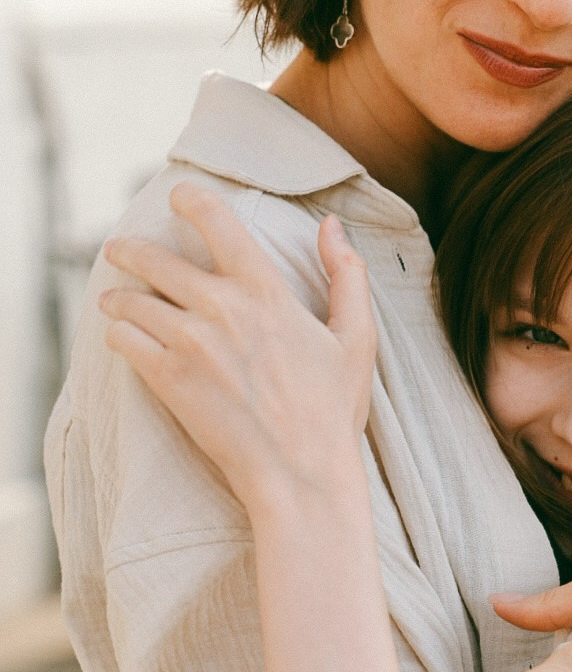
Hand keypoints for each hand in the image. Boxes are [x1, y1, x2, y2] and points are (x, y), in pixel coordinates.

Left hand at [99, 183, 375, 514]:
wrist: (300, 474)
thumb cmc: (332, 410)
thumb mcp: (357, 338)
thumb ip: (346, 275)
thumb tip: (331, 226)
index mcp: (267, 291)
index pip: (217, 222)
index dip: (191, 200)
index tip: (178, 198)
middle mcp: (222, 308)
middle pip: (155, 258)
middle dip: (130, 249)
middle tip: (119, 249)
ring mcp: (190, 344)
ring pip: (131, 301)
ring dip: (118, 296)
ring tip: (113, 299)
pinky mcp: (168, 380)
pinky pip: (123, 341)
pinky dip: (118, 334)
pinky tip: (121, 336)